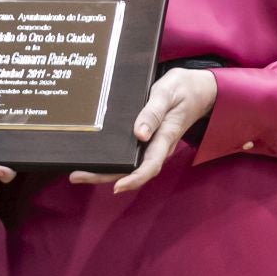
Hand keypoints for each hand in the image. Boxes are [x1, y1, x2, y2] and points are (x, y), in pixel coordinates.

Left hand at [70, 67, 216, 194]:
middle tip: (76, 176)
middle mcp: (158, 146)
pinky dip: (112, 159)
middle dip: (105, 176)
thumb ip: (153, 112)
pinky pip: (130, 154)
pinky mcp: (148, 139)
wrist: (199, 89)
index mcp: (166, 136)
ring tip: (78, 172)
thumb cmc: (184, 88)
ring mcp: (153, 144)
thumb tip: (139, 134)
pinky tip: (96, 158)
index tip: (117, 187)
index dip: (134, 179)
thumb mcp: (167, 93)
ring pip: (129, 165)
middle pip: (132, 170)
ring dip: (105, 171)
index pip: (150, 165)